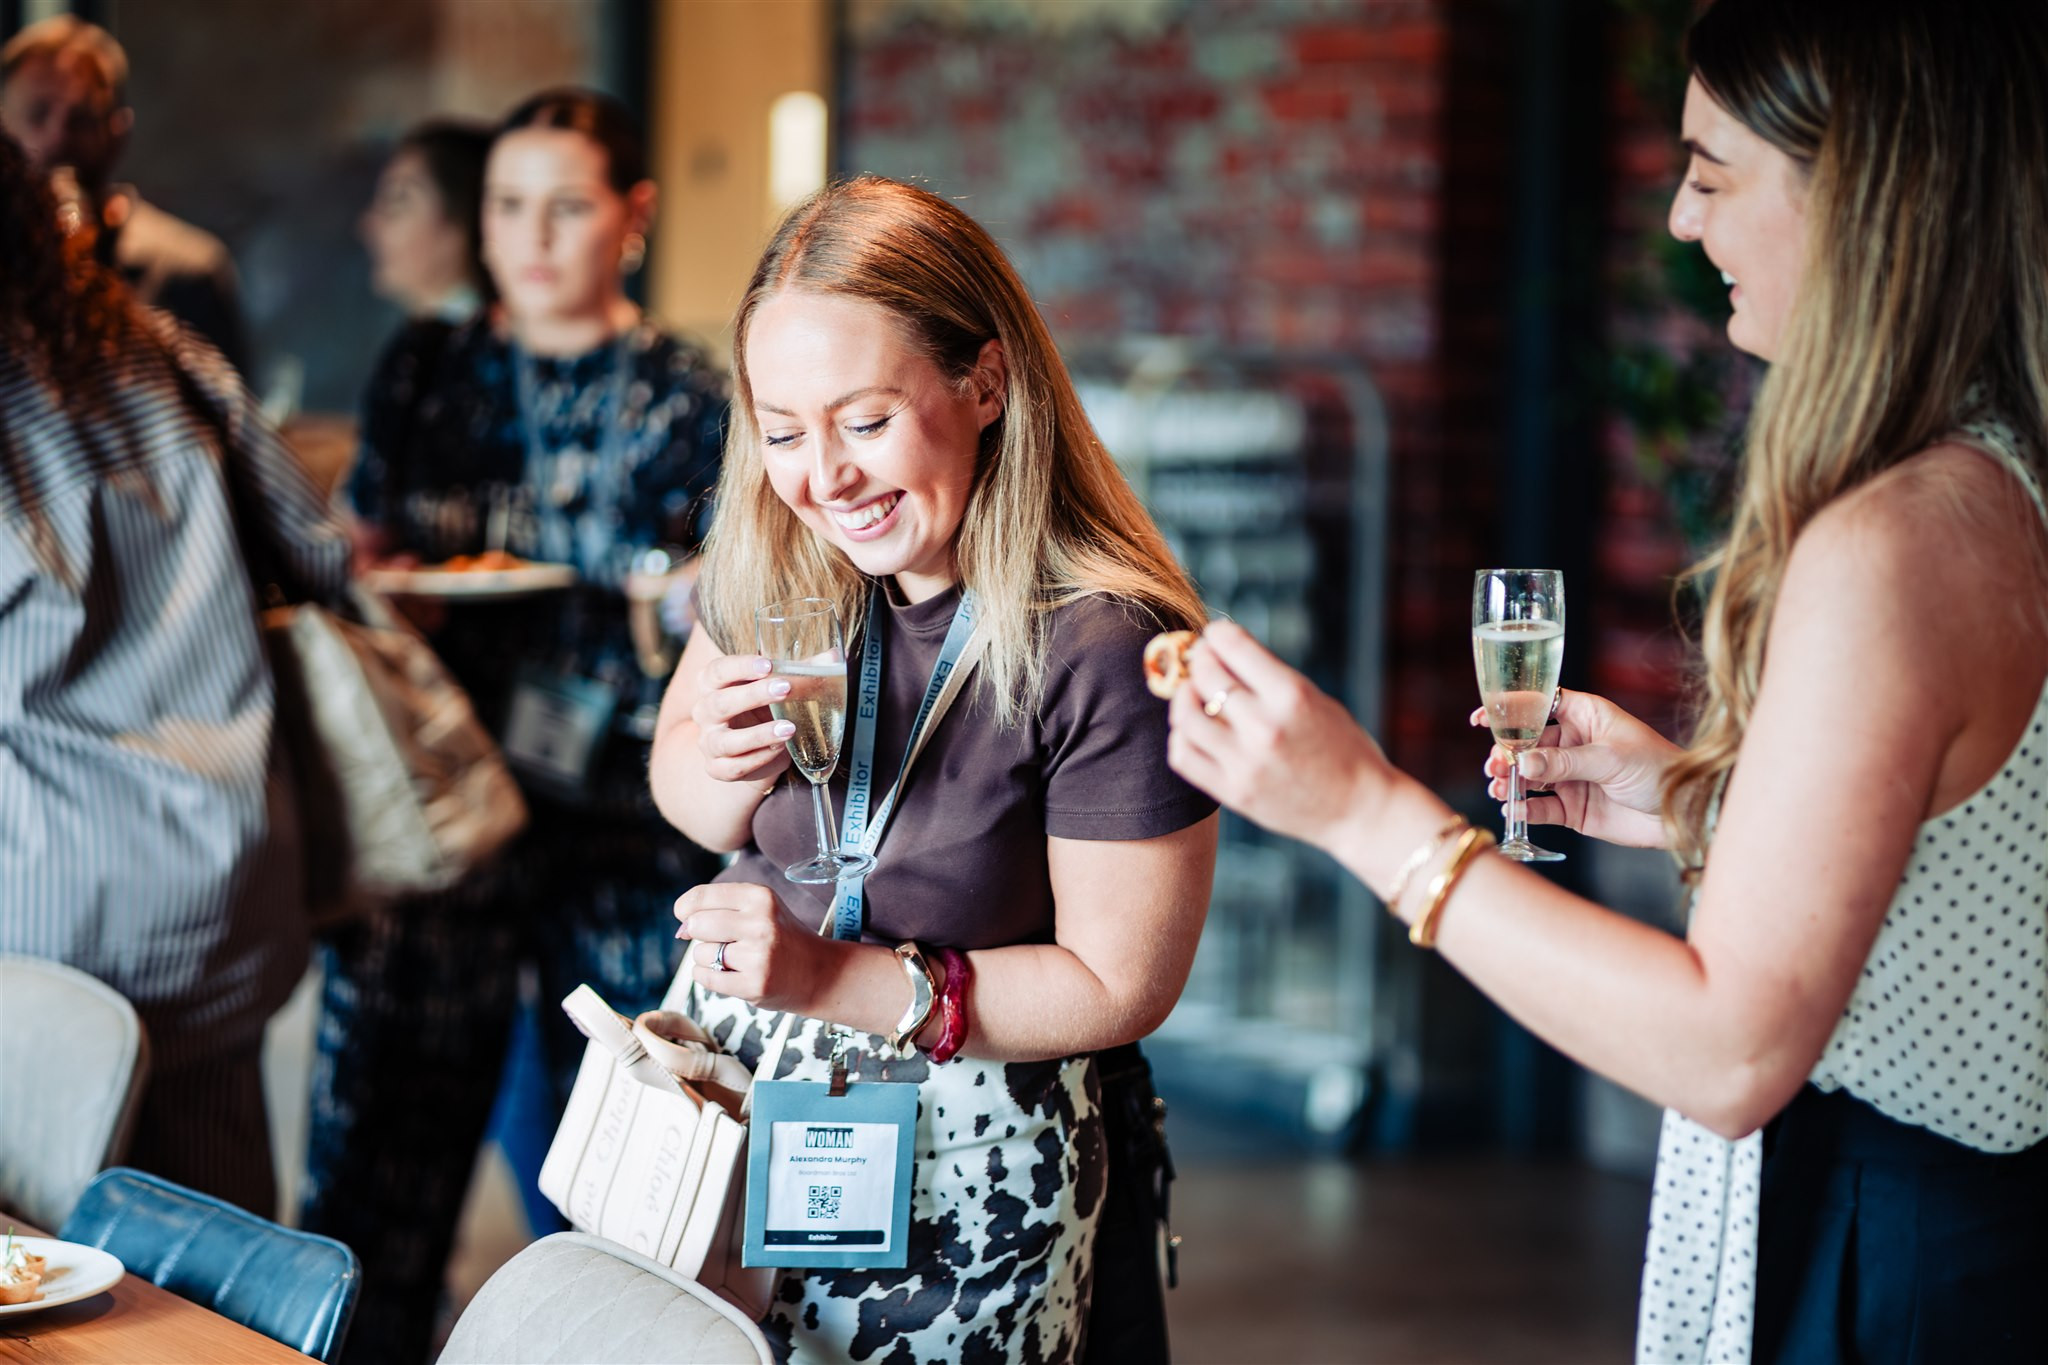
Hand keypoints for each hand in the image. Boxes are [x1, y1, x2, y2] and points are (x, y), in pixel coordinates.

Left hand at [674, 882, 825, 1010]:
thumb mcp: (760, 909)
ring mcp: (758, 956)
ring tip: (735, 960)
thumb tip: (681, 929)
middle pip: (696, 924)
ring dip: (708, 959)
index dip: (685, 908)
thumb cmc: (781, 938)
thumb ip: (720, 908)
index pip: (700, 897)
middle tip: (719, 940)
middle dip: (698, 934)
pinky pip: (706, 978)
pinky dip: (709, 977)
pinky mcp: (754, 984)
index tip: (687, 915)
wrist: (819, 973)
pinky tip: (730, 973)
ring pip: (700, 953)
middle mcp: (760, 923)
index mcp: (761, 897)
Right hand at [691, 652, 795, 788]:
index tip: (768, 664)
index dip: (740, 666)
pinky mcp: (717, 768)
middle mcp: (704, 711)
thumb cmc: (764, 708)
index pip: (718, 670)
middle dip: (753, 696)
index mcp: (713, 684)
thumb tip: (833, 657)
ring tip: (789, 728)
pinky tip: (780, 749)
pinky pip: (734, 767)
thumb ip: (802, 671)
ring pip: (725, 741)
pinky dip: (759, 759)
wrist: (754, 750)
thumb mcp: (780, 687)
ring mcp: (708, 742)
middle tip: (785, 689)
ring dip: (758, 734)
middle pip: (720, 703)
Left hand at [1166, 621, 1392, 850]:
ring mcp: (1245, 763)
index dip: (1217, 633)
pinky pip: (1183, 756)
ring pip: (1186, 715)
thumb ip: (1269, 678)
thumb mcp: (1316, 700)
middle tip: (1201, 660)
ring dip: (1184, 696)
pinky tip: (1194, 730)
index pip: (1233, 646)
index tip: (1215, 636)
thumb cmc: (1343, 749)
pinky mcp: (1233, 793)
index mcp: (1291, 696)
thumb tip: (1221, 651)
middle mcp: (1264, 727)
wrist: (1359, 810)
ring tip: (1193, 694)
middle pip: (1205, 675)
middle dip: (1199, 659)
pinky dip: (1181, 736)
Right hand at [1473, 689, 1679, 848]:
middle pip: (1527, 743)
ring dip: (1510, 780)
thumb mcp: (1611, 758)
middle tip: (1496, 765)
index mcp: (1586, 717)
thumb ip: (1565, 762)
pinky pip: (1540, 807)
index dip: (1511, 708)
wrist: (1684, 813)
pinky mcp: (1573, 809)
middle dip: (1506, 752)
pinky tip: (1513, 808)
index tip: (1482, 717)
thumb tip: (1524, 763)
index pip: (1540, 705)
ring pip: (1528, 776)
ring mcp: (1571, 777)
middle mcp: (1574, 744)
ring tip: (1499, 787)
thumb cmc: (1659, 770)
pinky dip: (1524, 808)